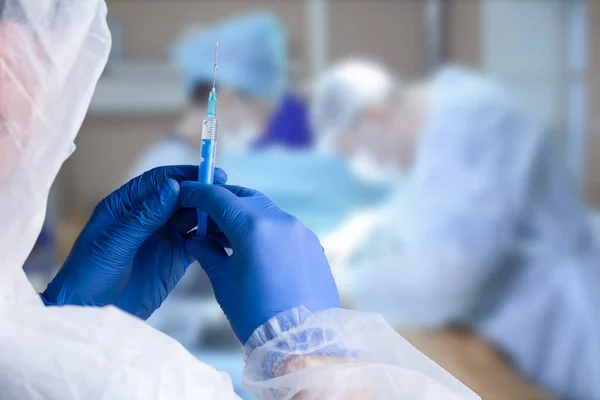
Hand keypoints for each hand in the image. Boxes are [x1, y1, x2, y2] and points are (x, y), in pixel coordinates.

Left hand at [43, 165, 226, 318]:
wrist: (89, 315)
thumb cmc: (89, 277)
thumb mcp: (114, 244)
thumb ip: (144, 216)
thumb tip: (172, 186)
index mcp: (126, 206)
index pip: (160, 181)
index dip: (186, 175)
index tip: (211, 175)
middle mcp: (147, 218)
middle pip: (181, 197)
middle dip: (204, 193)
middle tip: (230, 193)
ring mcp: (162, 238)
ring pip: (192, 218)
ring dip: (212, 214)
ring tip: (234, 214)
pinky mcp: (174, 259)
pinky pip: (198, 242)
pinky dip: (212, 238)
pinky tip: (227, 236)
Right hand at [180, 183, 339, 342]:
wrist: (301, 341)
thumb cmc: (256, 313)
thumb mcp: (223, 281)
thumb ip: (207, 253)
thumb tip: (195, 239)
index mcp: (254, 226)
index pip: (219, 197)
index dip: (198, 193)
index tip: (184, 194)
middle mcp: (280, 220)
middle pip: (245, 198)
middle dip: (223, 202)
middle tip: (204, 216)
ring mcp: (300, 231)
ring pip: (266, 211)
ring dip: (245, 216)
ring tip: (226, 236)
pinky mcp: (312, 245)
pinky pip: (283, 227)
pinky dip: (264, 230)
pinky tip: (253, 249)